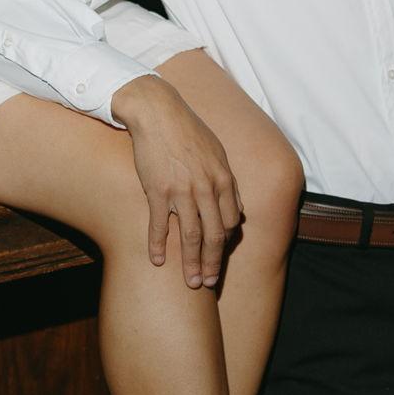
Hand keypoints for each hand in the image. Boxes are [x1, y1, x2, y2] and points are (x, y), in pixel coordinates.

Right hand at [110, 74, 242, 289]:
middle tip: (209, 283)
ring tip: (191, 283)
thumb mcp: (217, 152)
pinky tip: (156, 261)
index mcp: (223, 179)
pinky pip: (159, 225)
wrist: (157, 111)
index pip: (232, 222)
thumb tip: (236, 209)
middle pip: (215, 236)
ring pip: (191, 236)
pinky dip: (157, 245)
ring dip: (192, 263)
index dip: (226, 244)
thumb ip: (227, 182)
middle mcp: (206, 188)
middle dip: (213, 263)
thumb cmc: (187, 130)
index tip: (218, 256)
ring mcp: (181, 191)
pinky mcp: (157, 190)